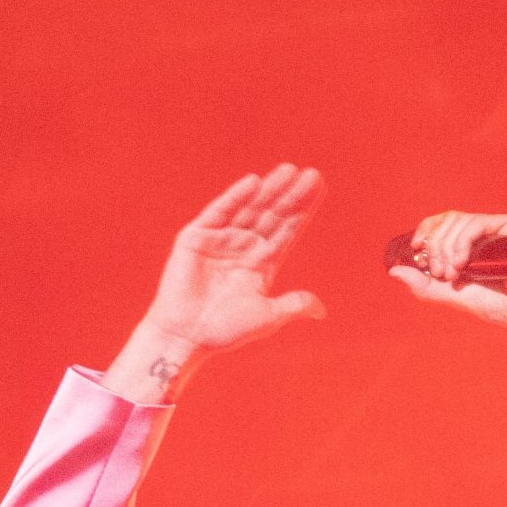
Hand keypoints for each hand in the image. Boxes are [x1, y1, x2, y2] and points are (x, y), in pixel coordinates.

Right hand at [147, 163, 325, 354]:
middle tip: (311, 175)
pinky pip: (219, 211)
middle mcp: (242, 248)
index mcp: (261, 264)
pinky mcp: (196, 237)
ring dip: (269, 190)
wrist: (186, 336)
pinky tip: (255, 182)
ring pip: (250, 209)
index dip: (302, 210)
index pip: (286, 230)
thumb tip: (320, 310)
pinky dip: (235, 196)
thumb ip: (293, 306)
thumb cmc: (225, 331)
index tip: (318, 188)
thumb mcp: (267, 317)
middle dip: (291, 196)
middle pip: (272, 215)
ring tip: (289, 170)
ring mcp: (220, 240)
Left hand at [385, 208, 506, 325]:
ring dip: (447, 248)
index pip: (443, 221)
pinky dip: (462, 242)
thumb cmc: (497, 306)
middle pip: (447, 220)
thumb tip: (393, 270)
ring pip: (459, 221)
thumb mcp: (452, 294)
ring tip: (452, 275)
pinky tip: (462, 264)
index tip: (416, 247)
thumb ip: (424, 284)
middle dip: (436, 246)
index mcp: (473, 240)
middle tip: (440, 273)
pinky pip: (477, 223)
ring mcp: (500, 224)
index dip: (426, 229)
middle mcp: (486, 229)